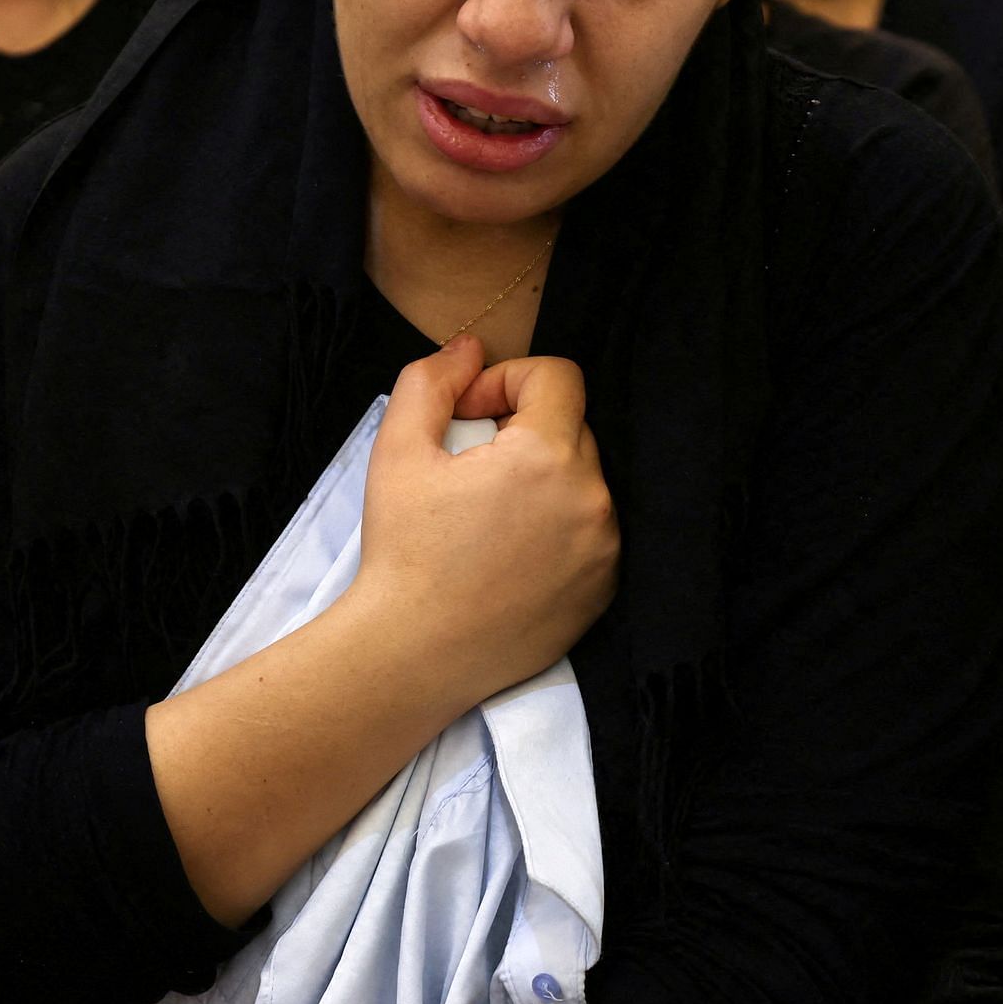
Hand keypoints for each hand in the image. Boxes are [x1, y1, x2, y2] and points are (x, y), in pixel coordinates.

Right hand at [347, 339, 617, 714]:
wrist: (413, 654)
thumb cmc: (403, 552)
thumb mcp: (398, 450)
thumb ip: (431, 381)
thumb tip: (468, 350)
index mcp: (548, 456)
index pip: (558, 376)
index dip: (507, 382)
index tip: (469, 417)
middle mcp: (592, 499)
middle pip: (570, 427)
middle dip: (523, 432)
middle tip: (470, 470)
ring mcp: (604, 549)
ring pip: (582, 480)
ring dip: (543, 480)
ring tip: (488, 516)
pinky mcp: (604, 589)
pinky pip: (590, 531)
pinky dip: (558, 528)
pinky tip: (509, 554)